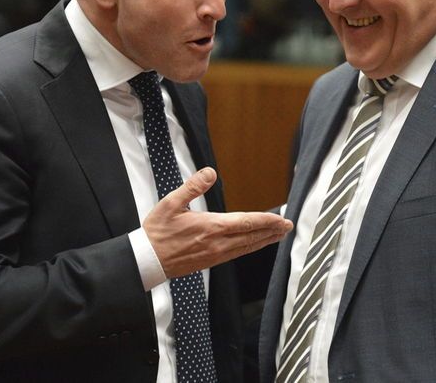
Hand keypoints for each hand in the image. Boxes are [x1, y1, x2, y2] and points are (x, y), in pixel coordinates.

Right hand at [143, 167, 292, 278]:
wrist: (147, 261)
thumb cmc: (157, 232)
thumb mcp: (171, 203)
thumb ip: (193, 186)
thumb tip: (210, 172)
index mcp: (212, 227)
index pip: (247, 222)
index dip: (267, 221)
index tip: (282, 219)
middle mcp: (218, 243)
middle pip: (252, 237)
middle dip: (273, 231)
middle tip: (288, 227)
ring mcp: (216, 255)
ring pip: (247, 247)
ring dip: (265, 240)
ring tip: (278, 235)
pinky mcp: (211, 261)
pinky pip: (237, 254)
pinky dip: (251, 248)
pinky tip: (254, 244)